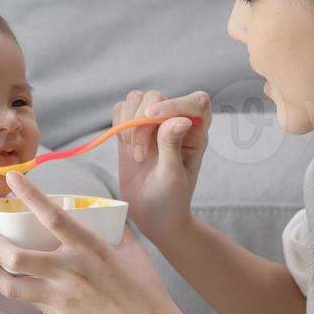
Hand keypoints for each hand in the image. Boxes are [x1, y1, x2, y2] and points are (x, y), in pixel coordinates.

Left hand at [0, 170, 189, 313]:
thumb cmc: (145, 290)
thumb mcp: (132, 251)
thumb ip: (113, 230)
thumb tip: (102, 214)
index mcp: (89, 248)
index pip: (53, 216)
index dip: (30, 195)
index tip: (12, 178)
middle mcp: (70, 271)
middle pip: (15, 256)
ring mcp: (61, 297)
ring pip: (10, 285)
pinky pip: (27, 300)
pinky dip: (11, 287)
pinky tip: (4, 280)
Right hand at [115, 89, 210, 243]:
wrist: (153, 217)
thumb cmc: (170, 200)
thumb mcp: (173, 177)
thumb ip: (172, 146)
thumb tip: (179, 120)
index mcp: (195, 132)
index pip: (195, 101)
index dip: (174, 103)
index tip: (152, 117)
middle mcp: (174, 122)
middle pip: (156, 96)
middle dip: (142, 123)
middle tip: (141, 156)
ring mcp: (152, 125)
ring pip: (136, 99)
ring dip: (128, 124)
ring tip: (135, 154)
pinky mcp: (132, 131)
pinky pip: (121, 111)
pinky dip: (118, 125)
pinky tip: (125, 147)